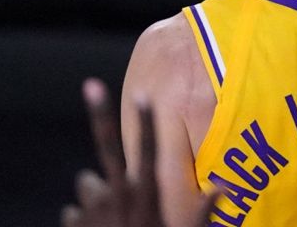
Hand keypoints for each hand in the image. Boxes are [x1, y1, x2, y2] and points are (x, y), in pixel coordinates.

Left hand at [60, 79, 214, 226]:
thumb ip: (201, 211)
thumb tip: (223, 188)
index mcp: (146, 193)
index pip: (147, 149)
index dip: (146, 121)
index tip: (144, 93)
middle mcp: (116, 193)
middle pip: (105, 146)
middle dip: (99, 113)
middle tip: (91, 83)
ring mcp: (91, 207)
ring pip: (86, 183)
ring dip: (93, 193)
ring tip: (109, 215)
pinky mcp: (73, 222)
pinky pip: (74, 211)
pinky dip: (83, 218)